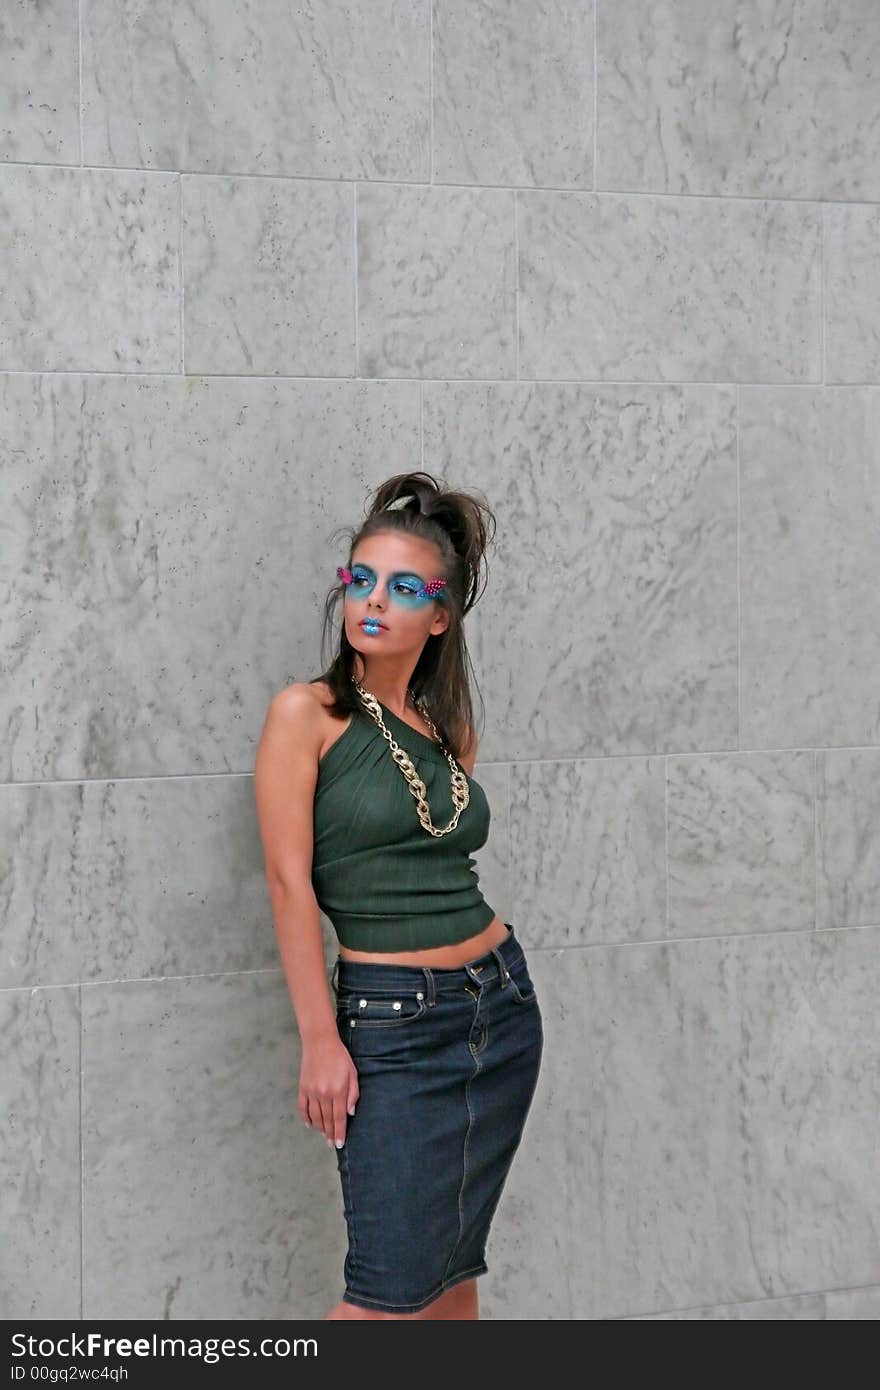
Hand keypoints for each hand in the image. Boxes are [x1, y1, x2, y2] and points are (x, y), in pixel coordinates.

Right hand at [298, 1034, 358, 1148]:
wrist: (320, 1042)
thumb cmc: (340, 1056)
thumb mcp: (352, 1073)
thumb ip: (353, 1094)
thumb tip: (350, 1113)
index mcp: (338, 1091)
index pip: (339, 1118)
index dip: (340, 1133)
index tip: (340, 1144)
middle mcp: (324, 1094)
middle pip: (327, 1120)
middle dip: (330, 1134)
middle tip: (332, 1144)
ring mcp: (311, 1092)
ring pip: (315, 1117)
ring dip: (320, 1128)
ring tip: (324, 1136)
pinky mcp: (302, 1088)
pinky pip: (303, 1108)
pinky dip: (306, 1118)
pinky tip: (310, 1124)